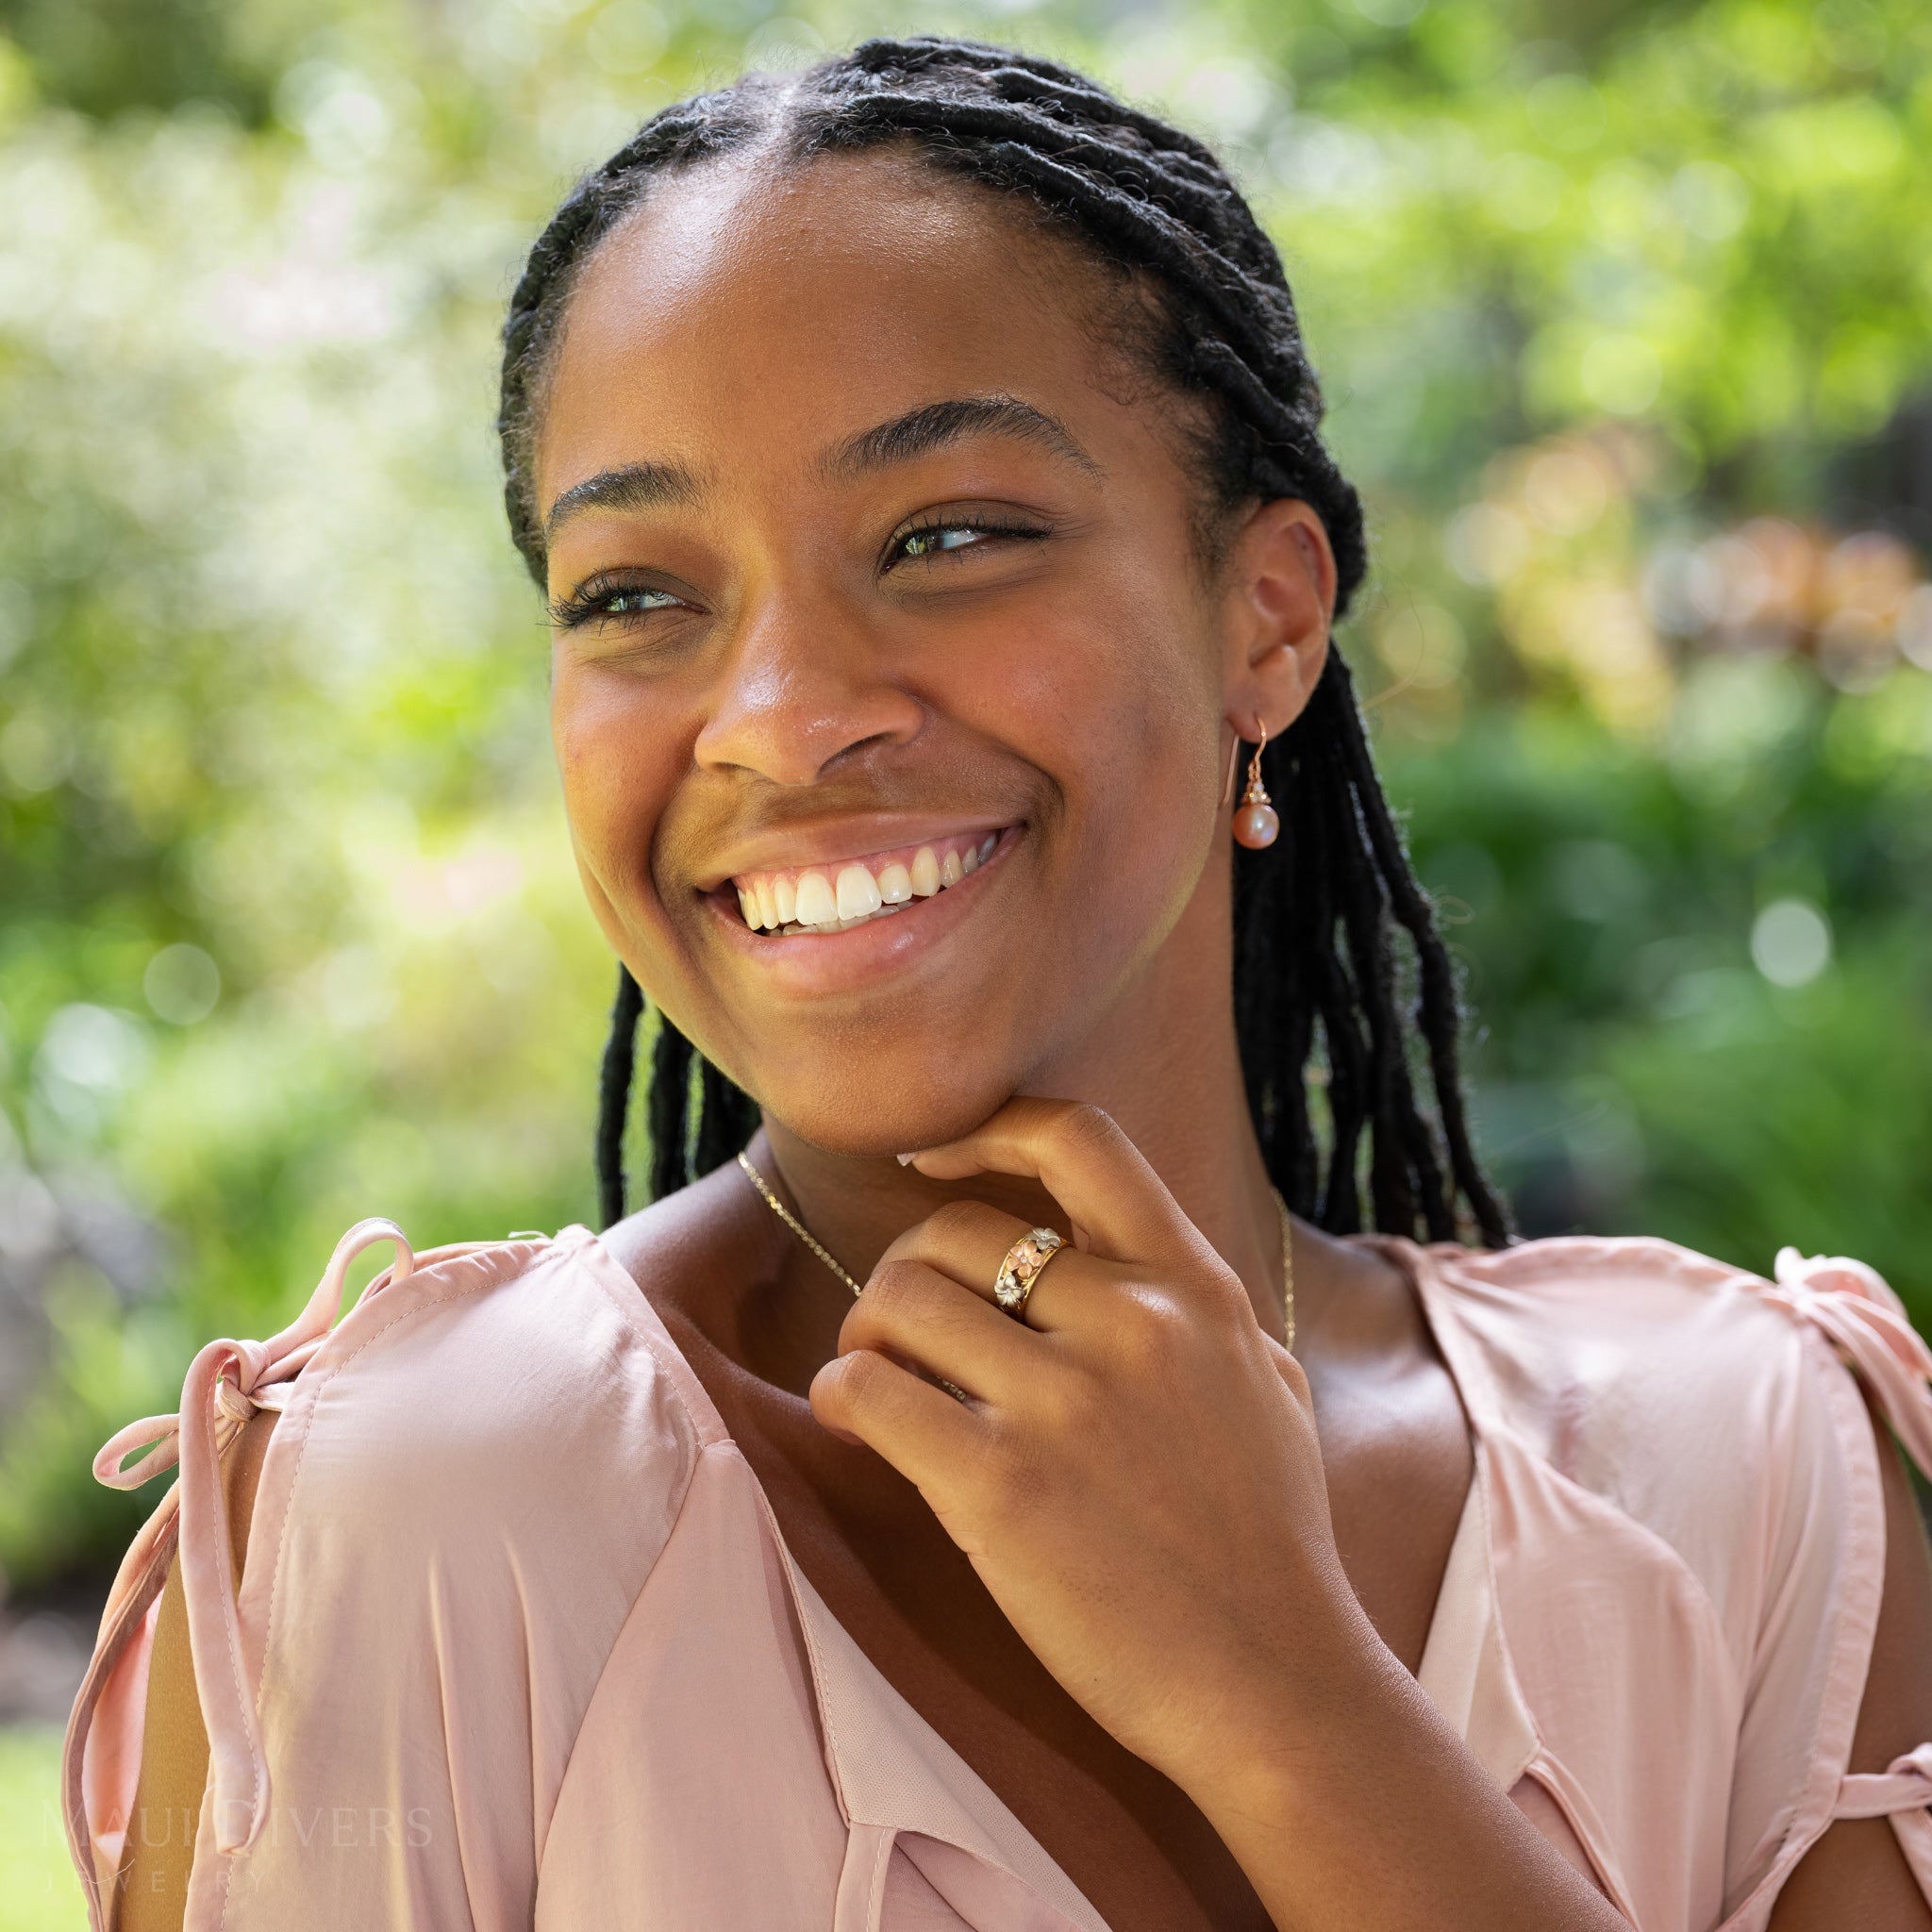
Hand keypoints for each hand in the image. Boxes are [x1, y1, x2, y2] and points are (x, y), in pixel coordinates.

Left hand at [808, 1096, 1360, 1803]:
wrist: (1277, 1688)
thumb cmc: (1270, 1544)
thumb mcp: (1265, 1382)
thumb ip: (1196, 1308)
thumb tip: (1115, 1256)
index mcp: (1196, 1288)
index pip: (1079, 1141)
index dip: (985, 1128)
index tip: (930, 1159)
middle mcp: (1134, 1323)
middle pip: (955, 1229)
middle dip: (903, 1272)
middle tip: (896, 1332)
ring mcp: (1066, 1402)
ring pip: (899, 1299)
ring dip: (863, 1333)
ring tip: (874, 1381)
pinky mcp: (1001, 1487)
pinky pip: (869, 1389)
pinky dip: (842, 1394)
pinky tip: (856, 1422)